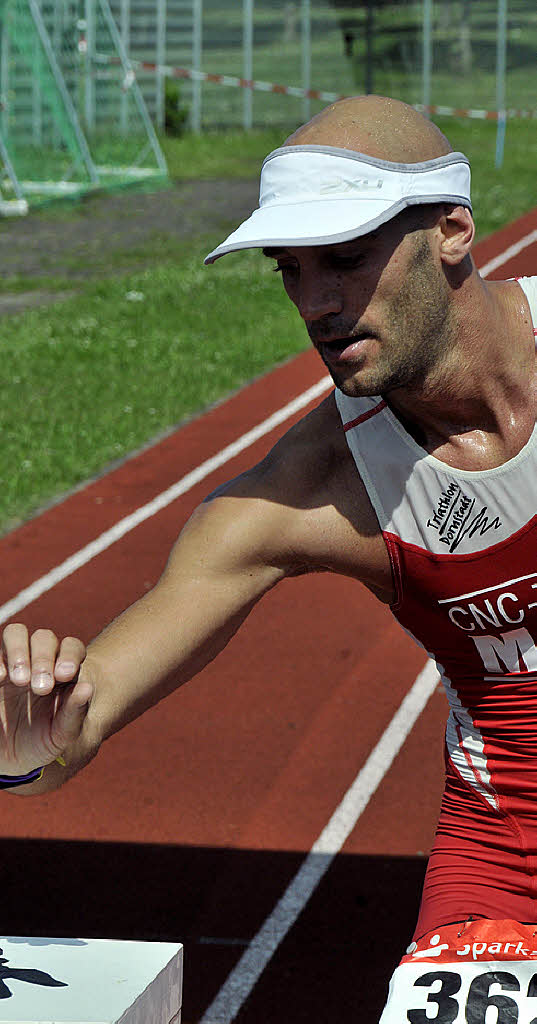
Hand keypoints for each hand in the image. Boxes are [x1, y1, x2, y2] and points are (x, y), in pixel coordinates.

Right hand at [0, 624, 92, 775]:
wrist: (15, 761)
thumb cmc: (45, 743)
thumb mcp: (63, 735)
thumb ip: (76, 713)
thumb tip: (88, 688)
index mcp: (64, 672)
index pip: (71, 647)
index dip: (70, 655)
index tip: (65, 675)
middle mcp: (40, 662)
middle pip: (44, 638)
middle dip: (43, 658)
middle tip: (41, 687)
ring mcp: (14, 664)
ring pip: (16, 634)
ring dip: (19, 651)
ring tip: (20, 680)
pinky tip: (1, 677)